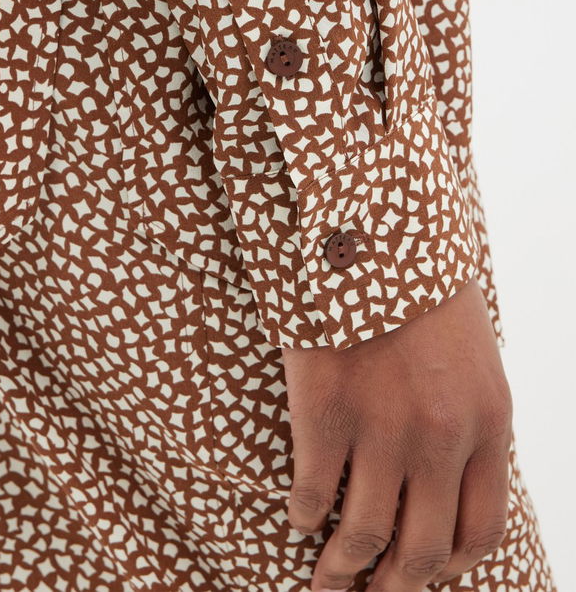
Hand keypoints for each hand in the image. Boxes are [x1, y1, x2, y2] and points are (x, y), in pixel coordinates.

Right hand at [282, 278, 512, 591]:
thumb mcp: (471, 353)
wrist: (371, 229)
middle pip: (422, 550)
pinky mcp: (325, 410)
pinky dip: (304, 515)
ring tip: (327, 582)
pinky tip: (298, 518)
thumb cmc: (421, 288)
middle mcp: (440, 438)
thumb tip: (450, 478)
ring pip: (363, 534)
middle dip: (395, 587)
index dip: (448, 566)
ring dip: (342, 570)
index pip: (478, 530)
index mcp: (487, 422)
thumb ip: (468, 417)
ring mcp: (380, 427)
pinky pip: (313, 491)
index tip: (425, 573)